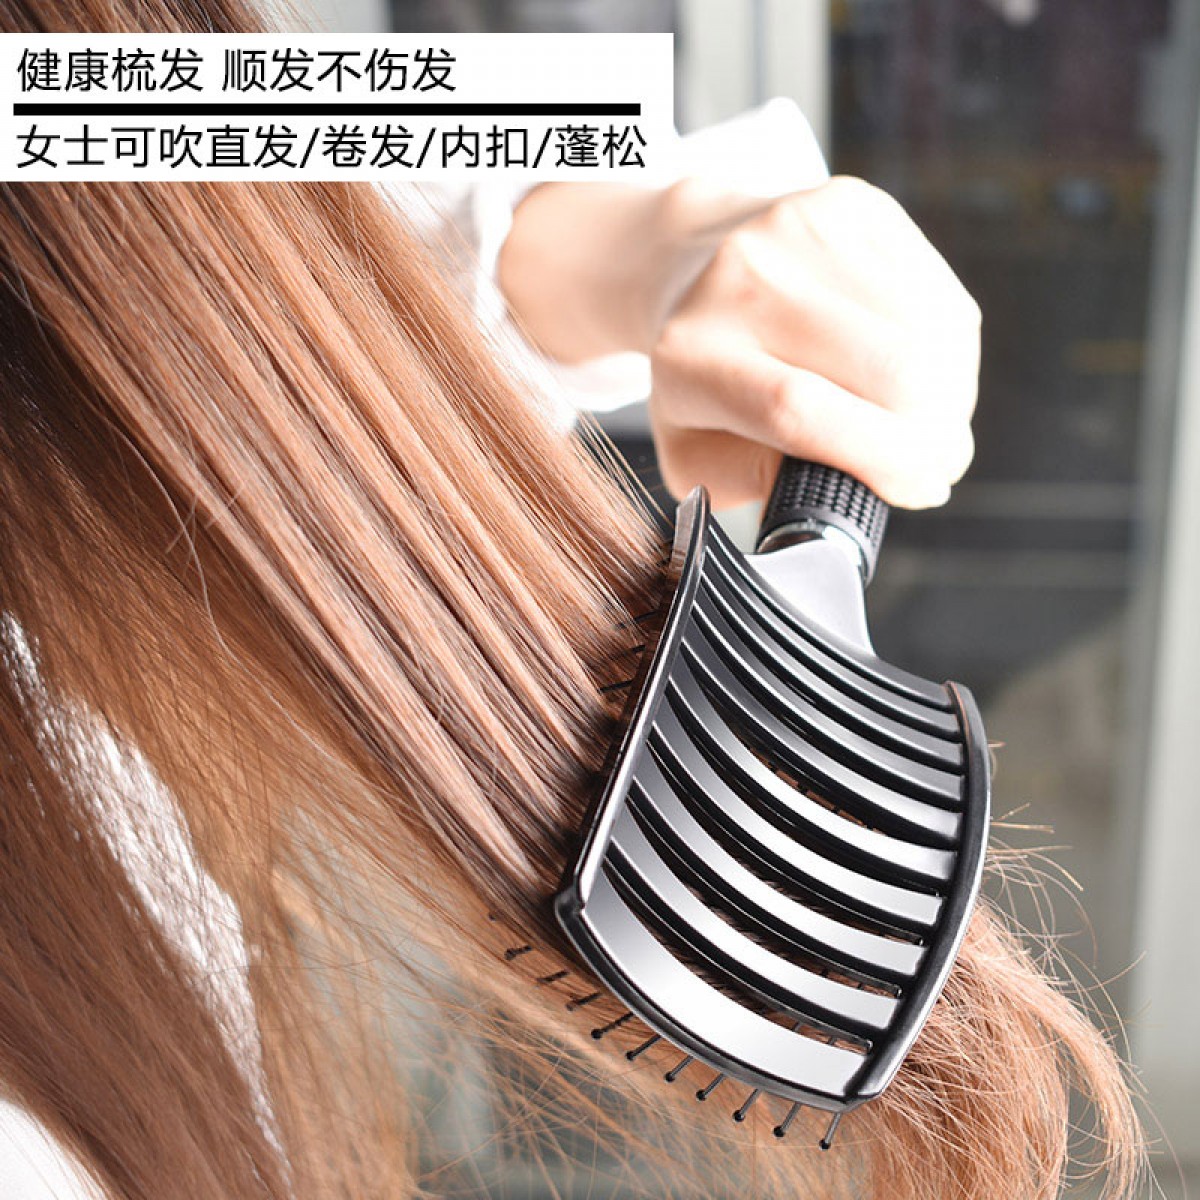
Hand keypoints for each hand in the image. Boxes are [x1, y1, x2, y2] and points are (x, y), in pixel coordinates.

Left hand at [499, 175, 979, 509]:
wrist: (687, 263)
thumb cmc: (702, 375)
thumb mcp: (697, 450)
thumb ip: (754, 483)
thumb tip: (837, 491)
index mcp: (692, 356)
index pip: (800, 410)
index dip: (880, 459)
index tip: (920, 489)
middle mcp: (742, 281)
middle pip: (885, 369)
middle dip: (934, 435)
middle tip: (937, 464)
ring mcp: (799, 231)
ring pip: (925, 331)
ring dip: (951, 395)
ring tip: (931, 423)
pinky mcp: (852, 205)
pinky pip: (936, 293)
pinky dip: (950, 350)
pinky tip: (928, 372)